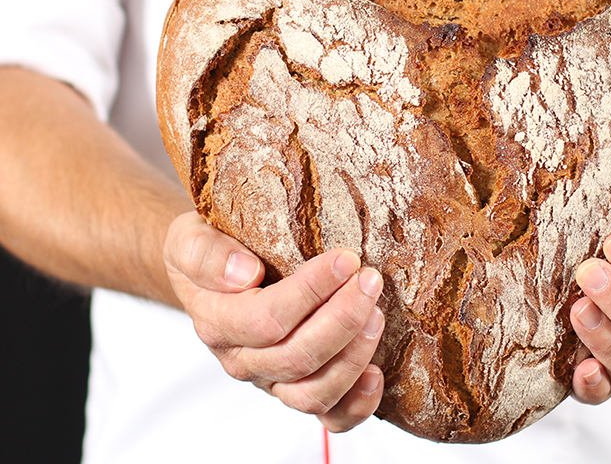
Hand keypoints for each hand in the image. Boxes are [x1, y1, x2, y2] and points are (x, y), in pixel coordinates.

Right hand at [163, 212, 384, 431]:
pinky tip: (377, 372)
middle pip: (297, 358)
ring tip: (376, 314)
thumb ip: (205, 254)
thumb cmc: (211, 248)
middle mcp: (243, 360)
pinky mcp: (299, 389)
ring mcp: (272, 380)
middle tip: (370, 280)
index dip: (312, 292)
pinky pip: (330, 415)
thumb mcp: (191, 236)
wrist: (214, 270)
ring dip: (353, 356)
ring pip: (314, 392)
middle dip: (343, 319)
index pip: (267, 319)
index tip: (346, 259)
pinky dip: (357, 403)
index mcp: (217, 322)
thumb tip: (244, 273)